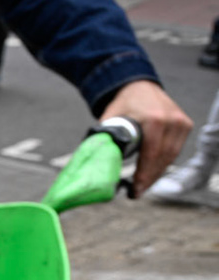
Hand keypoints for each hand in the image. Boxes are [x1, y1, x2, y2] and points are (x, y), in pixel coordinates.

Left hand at [101, 79, 192, 196]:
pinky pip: (175, 151)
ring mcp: (181, 122)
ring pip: (171, 157)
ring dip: (156, 174)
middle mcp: (172, 120)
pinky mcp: (185, 125)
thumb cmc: (122, 104)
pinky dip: (162, 164)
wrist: (139, 86)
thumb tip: (93, 165)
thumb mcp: (109, 120)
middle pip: (162, 159)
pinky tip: (150, 174)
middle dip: (148, 179)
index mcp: (154, 119)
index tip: (134, 190)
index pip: (151, 154)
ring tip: (141, 187)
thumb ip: (104, 140)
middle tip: (135, 193)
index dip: (143, 175)